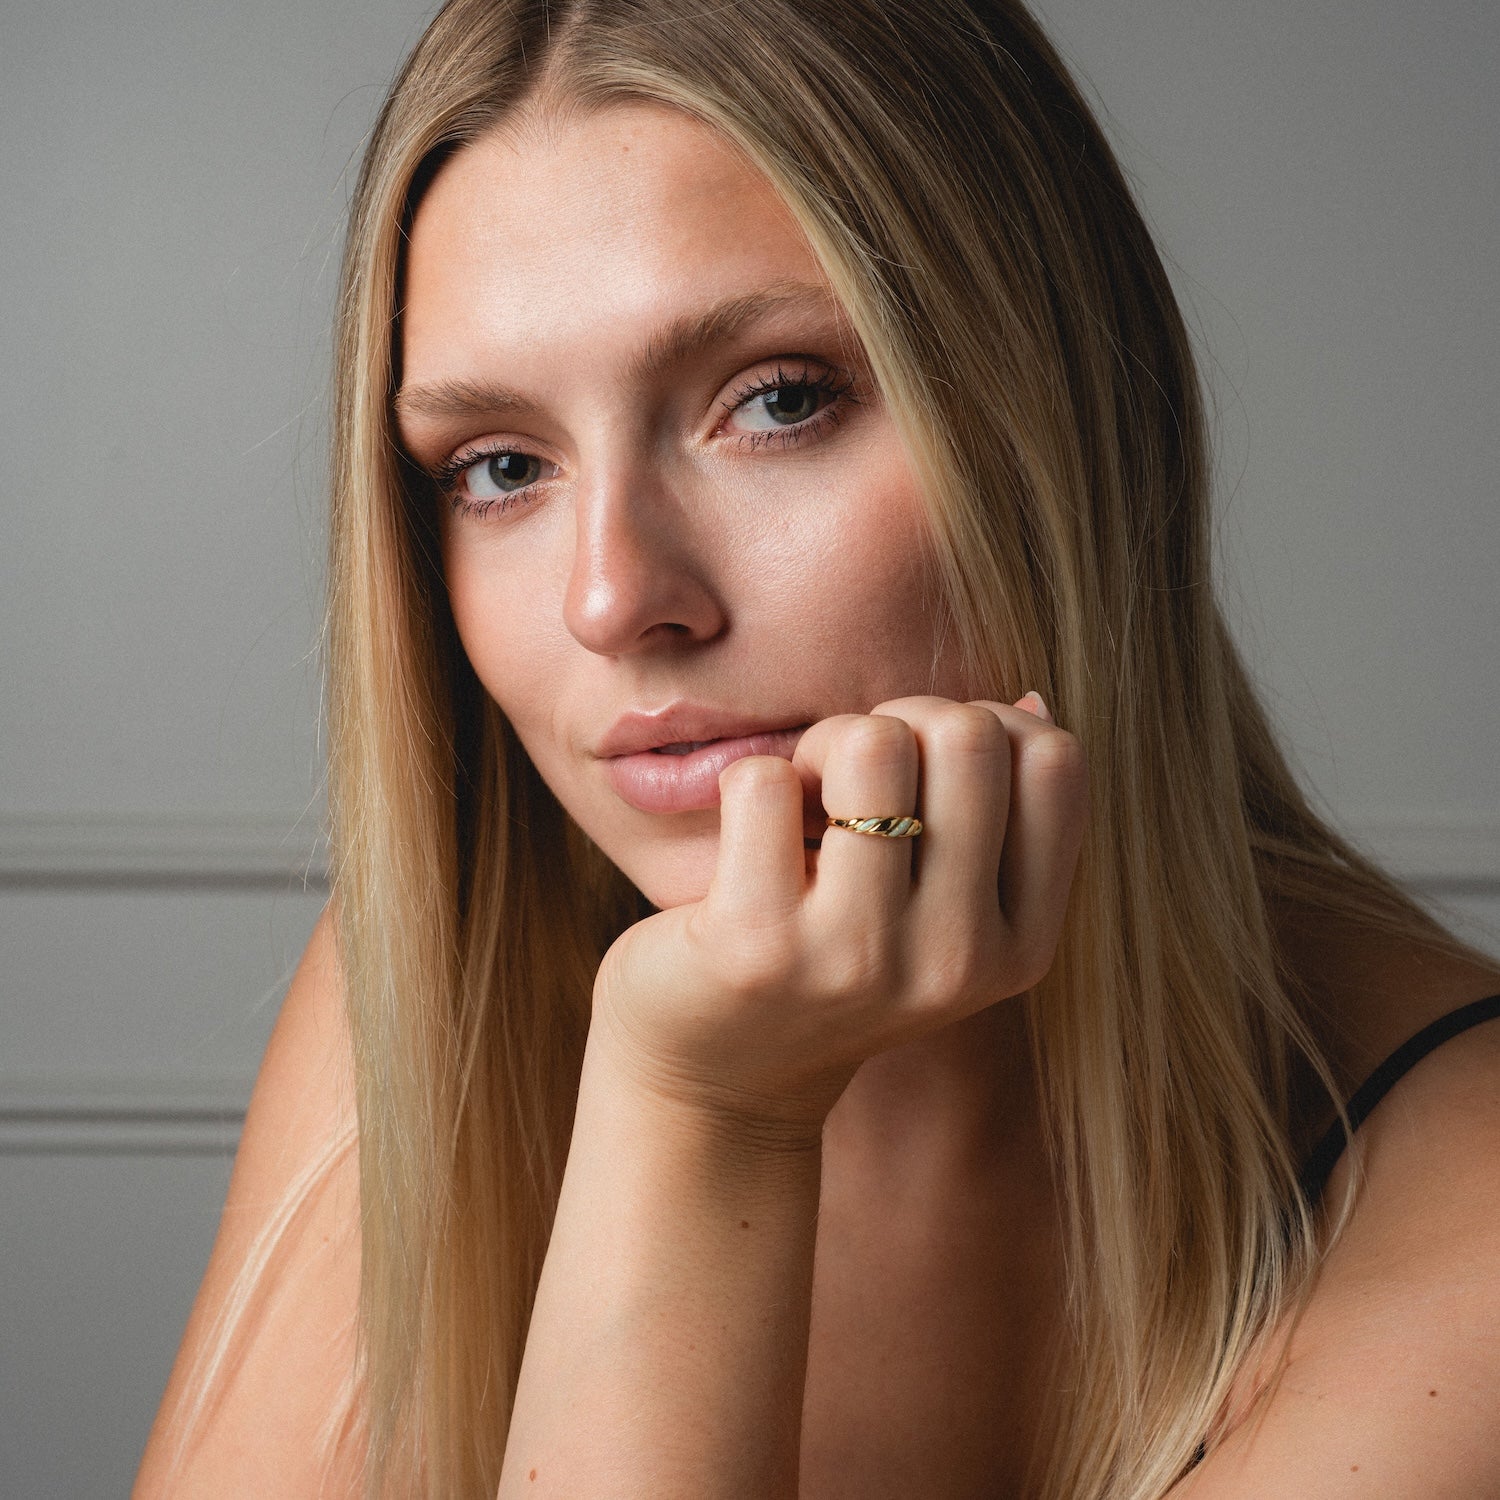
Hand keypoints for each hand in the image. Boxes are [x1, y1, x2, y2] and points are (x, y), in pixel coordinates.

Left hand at [589, 694, 1087, 1138]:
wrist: (720, 1083)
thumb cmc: (832, 963)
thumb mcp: (940, 913)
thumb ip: (993, 817)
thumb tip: (1029, 704)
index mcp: (1021, 945)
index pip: (1053, 760)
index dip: (979, 725)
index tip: (924, 771)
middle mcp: (958, 959)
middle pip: (965, 734)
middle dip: (895, 722)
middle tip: (847, 777)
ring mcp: (860, 956)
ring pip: (870, 744)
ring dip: (821, 746)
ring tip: (800, 802)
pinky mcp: (758, 946)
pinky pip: (763, 780)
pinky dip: (747, 783)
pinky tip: (744, 841)